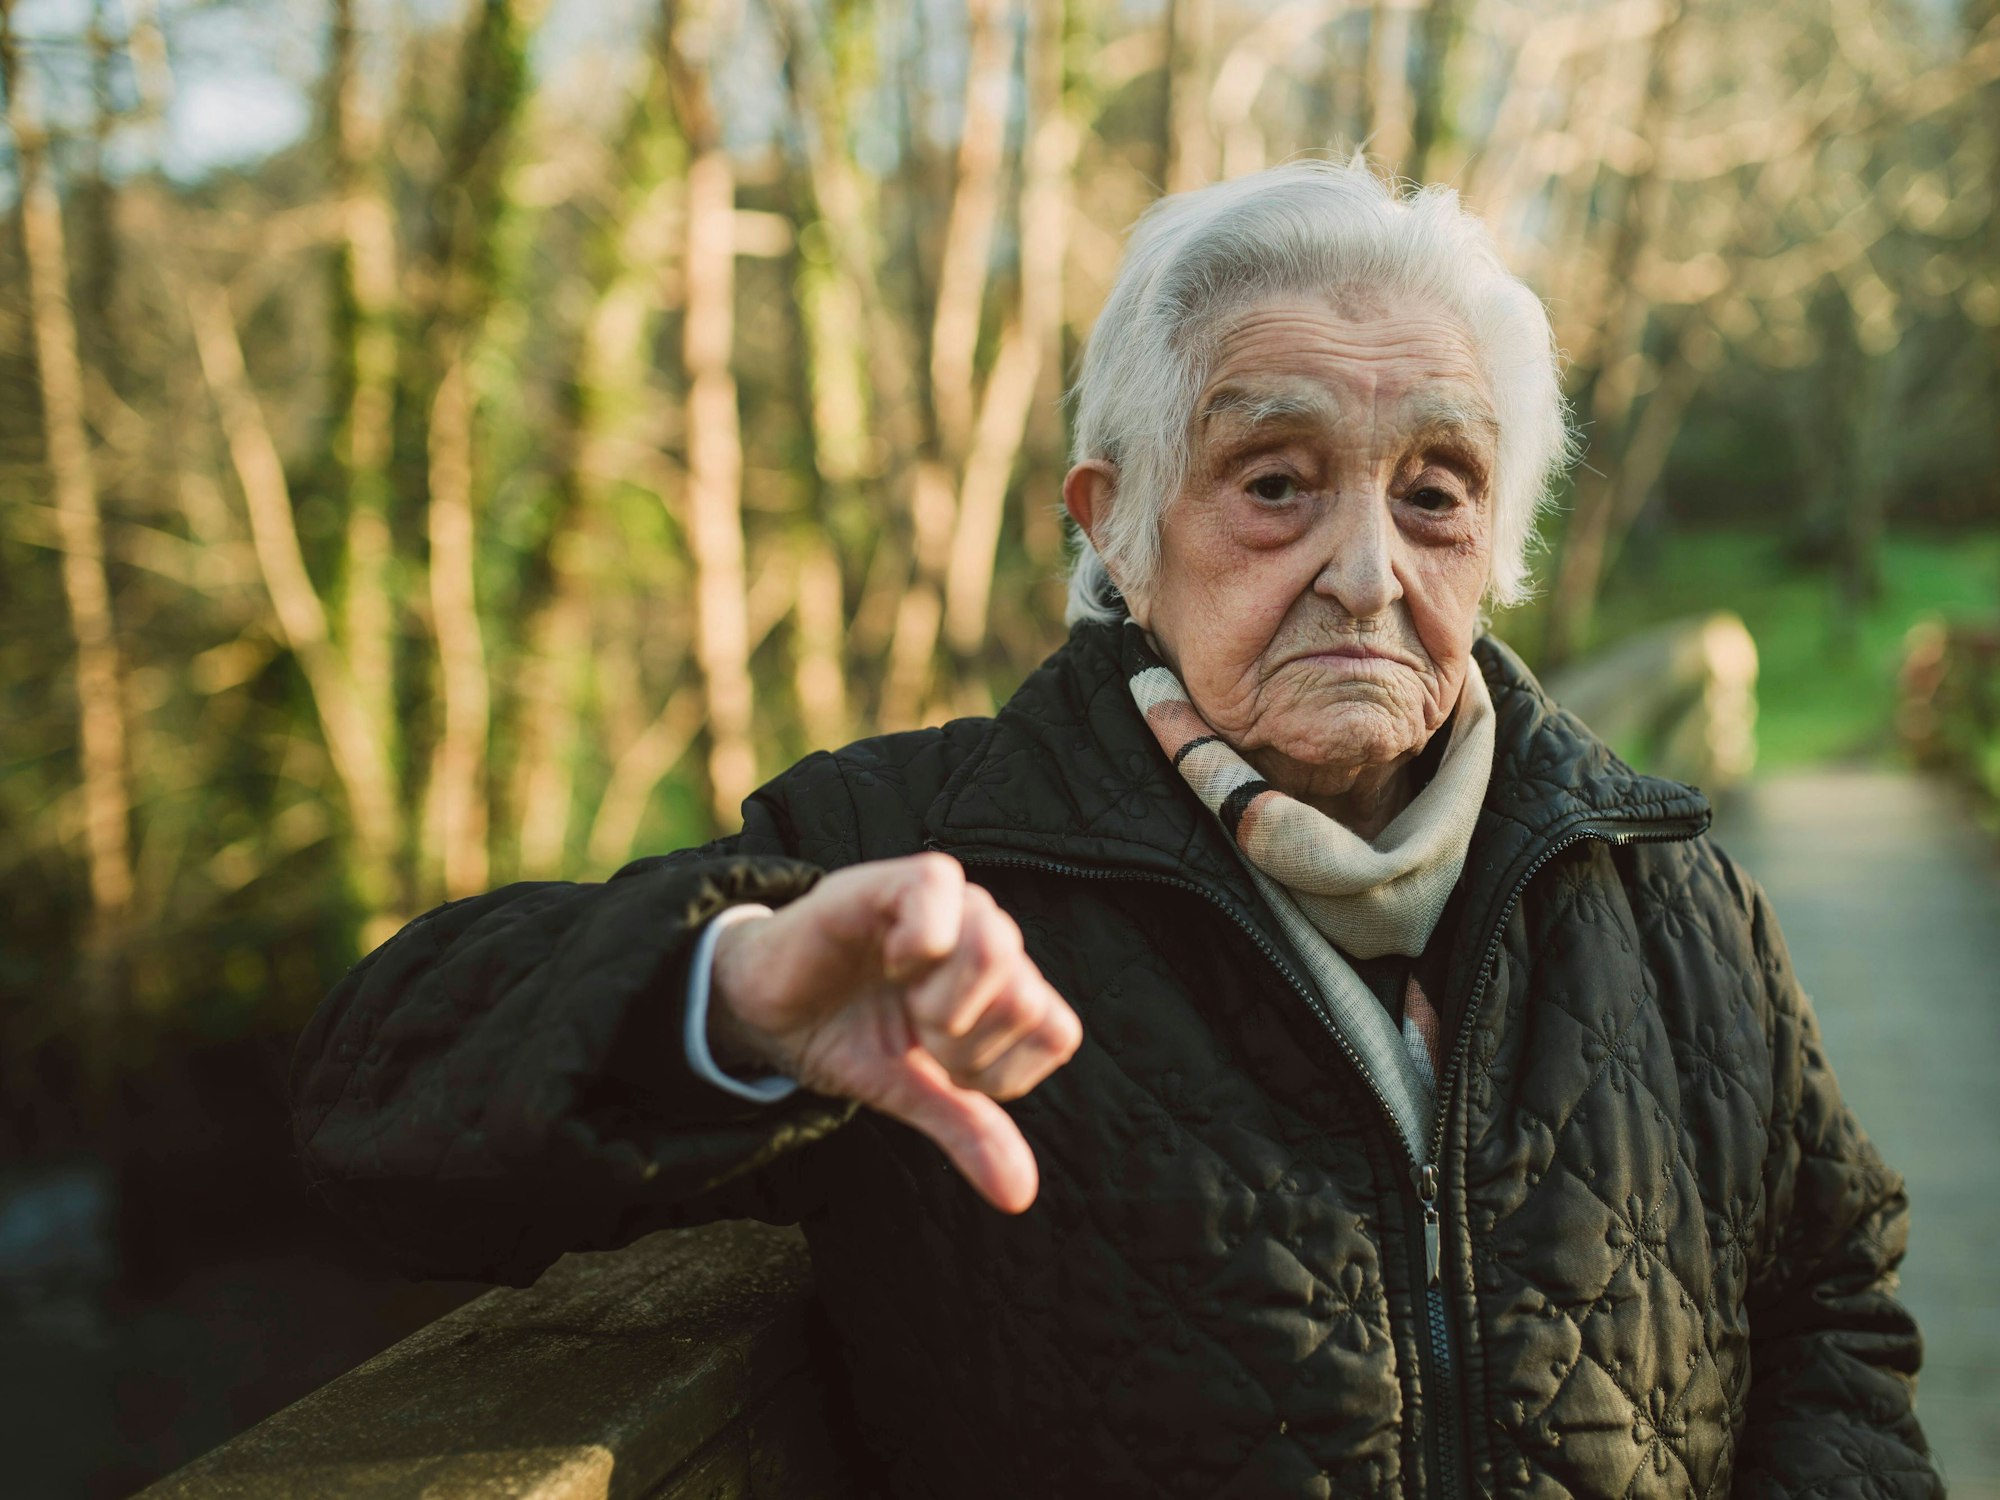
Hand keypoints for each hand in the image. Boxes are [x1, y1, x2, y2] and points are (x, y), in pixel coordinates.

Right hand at [708, 852, 1080, 1212]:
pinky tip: (887, 957)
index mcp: (1006, 987)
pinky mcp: (901, 880)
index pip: (1055, 1033)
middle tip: (913, 1034)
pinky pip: (941, 892)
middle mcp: (990, 938)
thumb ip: (968, 1130)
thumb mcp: (911, 1092)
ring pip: (996, 950)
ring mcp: (951, 904)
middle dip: (961, 1045)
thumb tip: (1019, 1196)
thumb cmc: (847, 1037)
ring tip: (900, 998)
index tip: (941, 1069)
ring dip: (940, 1000)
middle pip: (1025, 1000)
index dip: (998, 1071)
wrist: (766, 1010)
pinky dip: (916, 944)